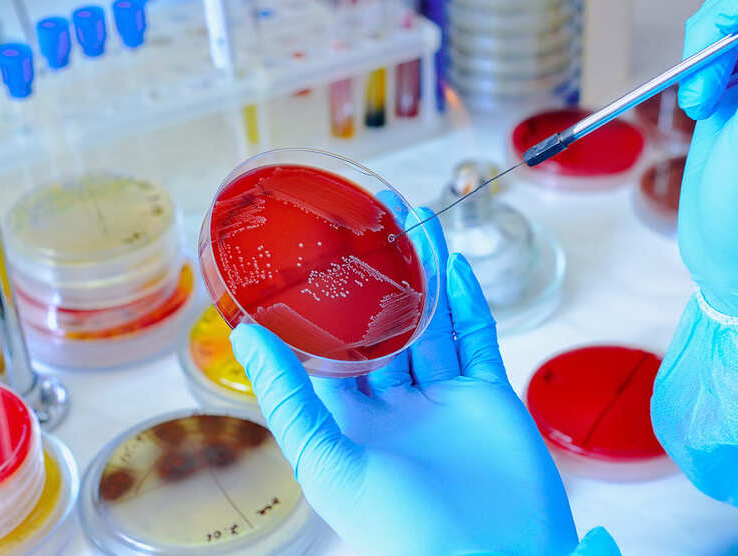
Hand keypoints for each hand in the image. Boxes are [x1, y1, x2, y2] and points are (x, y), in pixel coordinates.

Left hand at [230, 209, 577, 555]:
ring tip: (415, 218)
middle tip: (376, 213)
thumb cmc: (400, 530)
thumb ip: (290, 399)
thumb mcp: (328, 464)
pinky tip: (454, 265)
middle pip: (386, 324)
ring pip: (433, 322)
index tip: (318, 251)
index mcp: (351, 422)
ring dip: (426, 272)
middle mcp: (397, 405)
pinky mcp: (491, 398)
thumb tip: (247, 334)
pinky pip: (478, 339)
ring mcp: (446, 399)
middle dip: (382, 271)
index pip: (333, 349)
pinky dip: (468, 302)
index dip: (326, 301)